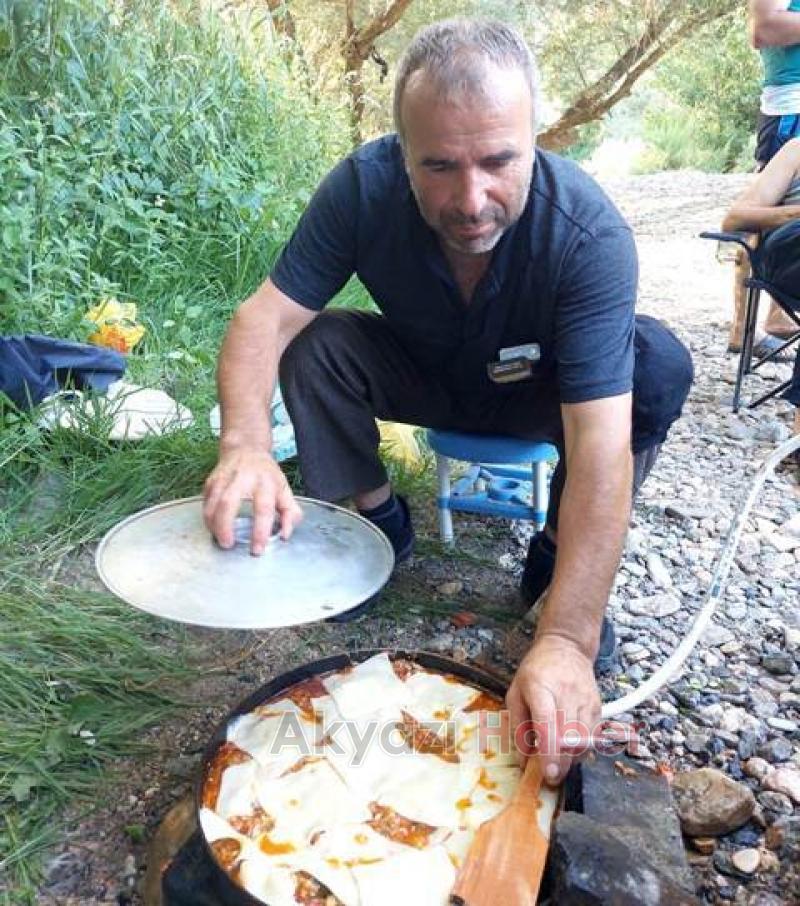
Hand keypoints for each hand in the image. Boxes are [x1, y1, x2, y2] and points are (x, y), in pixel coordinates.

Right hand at [203, 445, 302, 553]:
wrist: (246, 449)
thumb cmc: (267, 475)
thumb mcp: (285, 490)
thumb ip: (290, 513)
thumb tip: (285, 535)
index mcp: (266, 483)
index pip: (263, 509)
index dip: (260, 531)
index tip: (257, 549)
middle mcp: (243, 478)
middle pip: (229, 503)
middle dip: (225, 527)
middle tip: (228, 545)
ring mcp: (224, 478)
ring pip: (212, 503)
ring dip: (213, 524)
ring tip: (220, 539)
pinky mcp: (211, 481)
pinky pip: (205, 502)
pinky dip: (207, 517)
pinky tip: (213, 527)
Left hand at [506, 633, 600, 786]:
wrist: (567, 647)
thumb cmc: (536, 671)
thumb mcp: (516, 692)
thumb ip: (518, 726)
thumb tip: (524, 760)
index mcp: (540, 688)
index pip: (548, 723)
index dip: (549, 750)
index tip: (548, 774)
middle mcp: (567, 694)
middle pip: (568, 738)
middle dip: (560, 764)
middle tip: (549, 778)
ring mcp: (586, 701)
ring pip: (584, 742)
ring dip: (571, 759)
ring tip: (558, 761)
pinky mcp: (598, 707)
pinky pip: (592, 738)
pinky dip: (581, 749)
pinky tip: (569, 749)